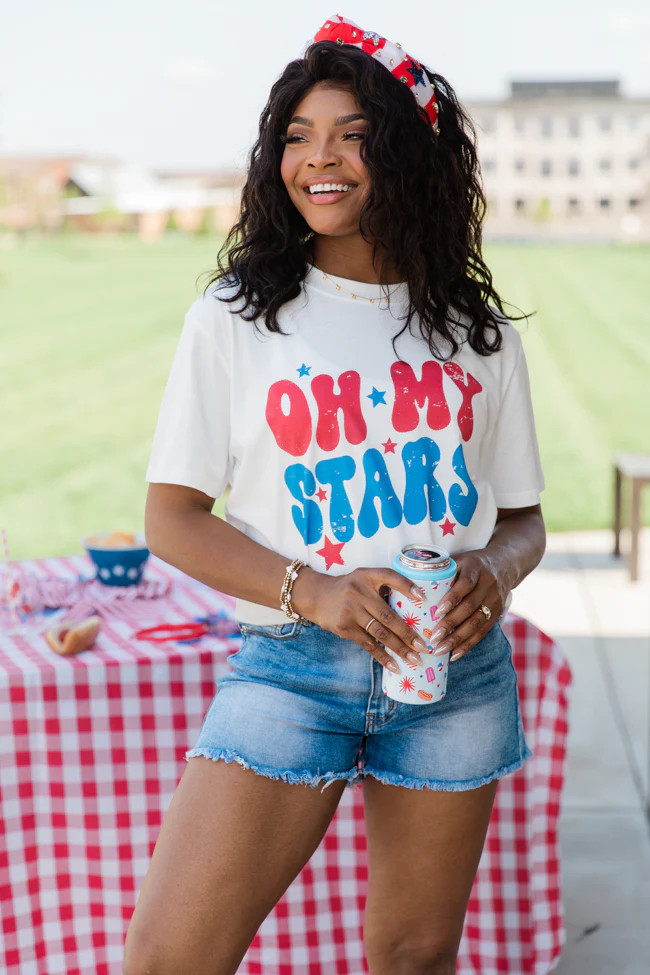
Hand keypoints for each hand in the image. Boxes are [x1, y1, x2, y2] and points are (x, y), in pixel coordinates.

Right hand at [293, 567, 429, 672]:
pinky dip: (382, 656)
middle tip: (424, 646)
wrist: (316, 596)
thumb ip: (385, 585)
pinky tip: (394, 666)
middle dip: (408, 633)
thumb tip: (417, 604)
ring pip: (380, 633)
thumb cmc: (349, 588)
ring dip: (399, 648)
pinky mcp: (344, 627)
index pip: (391, 577)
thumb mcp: (364, 578)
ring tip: (415, 659)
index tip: (424, 598)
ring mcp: (351, 611)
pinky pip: (368, 644)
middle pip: (388, 616)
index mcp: (367, 576)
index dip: (408, 586)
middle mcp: (359, 592)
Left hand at [429, 551, 506, 661]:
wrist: (503, 565)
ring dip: (457, 639)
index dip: (452, 598)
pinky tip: (454, 654)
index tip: (437, 612)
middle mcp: (488, 585)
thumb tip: (409, 586)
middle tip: (433, 638)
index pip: (465, 584)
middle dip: (450, 624)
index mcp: (475, 568)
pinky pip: (482, 632)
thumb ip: (440, 572)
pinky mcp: (497, 614)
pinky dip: (468, 645)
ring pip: (476, 623)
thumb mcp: (458, 561)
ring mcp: (494, 601)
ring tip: (440, 649)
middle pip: (469, 607)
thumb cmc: (470, 565)